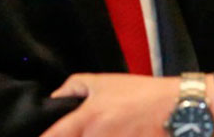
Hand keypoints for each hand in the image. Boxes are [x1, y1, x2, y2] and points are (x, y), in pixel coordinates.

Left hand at [41, 73, 179, 136]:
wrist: (175, 108)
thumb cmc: (141, 94)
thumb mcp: (103, 81)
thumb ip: (73, 87)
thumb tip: (55, 99)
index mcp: (87, 118)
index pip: (53, 136)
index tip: (39, 136)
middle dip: (78, 135)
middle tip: (89, 128)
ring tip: (111, 129)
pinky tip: (120, 134)